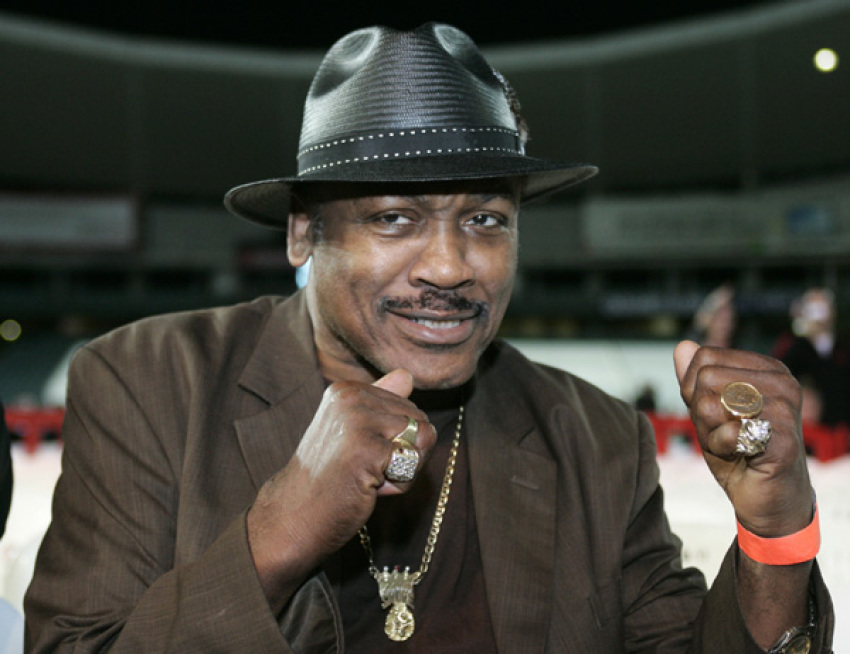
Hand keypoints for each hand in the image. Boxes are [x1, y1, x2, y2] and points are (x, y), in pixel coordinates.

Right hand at [246, 369, 436, 608]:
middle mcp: (352, 397)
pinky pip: (414, 462)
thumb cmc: (326, 479)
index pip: (408, 407)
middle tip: (362, 470)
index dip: (394, 440)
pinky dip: (400, 485)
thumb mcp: (351, 432)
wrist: (293, 516)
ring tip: (366, 477)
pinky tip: (368, 488)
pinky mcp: (369, 448)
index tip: (359, 454)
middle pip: (420, 421)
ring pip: (423, 439)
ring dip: (404, 469)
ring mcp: (359, 421)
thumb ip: (379, 402)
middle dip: (403, 454)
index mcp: (347, 390)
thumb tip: (407, 374)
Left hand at [673, 341, 812, 536]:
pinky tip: (740, 456)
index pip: (705, 356)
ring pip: (710, 403)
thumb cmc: (738, 450)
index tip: (716, 412)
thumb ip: (693, 379)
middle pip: (705, 377)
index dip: (694, 388)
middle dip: (701, 411)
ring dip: (710, 431)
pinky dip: (720, 447)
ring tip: (733, 443)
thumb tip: (682, 345)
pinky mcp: (782, 438)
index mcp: (767, 368)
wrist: (767, 497)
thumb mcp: (707, 410)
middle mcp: (781, 382)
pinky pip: (726, 432)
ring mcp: (785, 409)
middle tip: (723, 431)